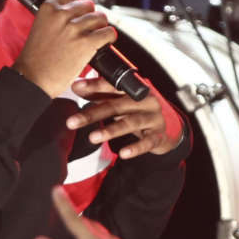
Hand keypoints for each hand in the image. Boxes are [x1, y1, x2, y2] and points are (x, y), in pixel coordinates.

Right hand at [12, 0, 117, 98]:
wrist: (32, 79)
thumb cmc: (34, 59)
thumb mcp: (39, 27)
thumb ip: (54, 17)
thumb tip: (73, 12)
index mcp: (48, 8)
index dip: (76, 1)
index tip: (78, 10)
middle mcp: (62, 15)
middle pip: (88, 4)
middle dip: (89, 16)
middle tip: (86, 28)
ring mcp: (74, 29)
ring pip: (100, 17)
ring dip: (100, 27)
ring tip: (94, 36)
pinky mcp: (86, 43)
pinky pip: (108, 32)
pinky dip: (109, 37)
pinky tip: (104, 42)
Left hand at [66, 76, 183, 159]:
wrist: (167, 127)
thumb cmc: (138, 111)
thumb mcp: (120, 101)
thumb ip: (99, 93)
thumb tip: (76, 86)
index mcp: (134, 89)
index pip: (113, 85)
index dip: (95, 86)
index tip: (76, 88)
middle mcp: (145, 100)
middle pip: (116, 105)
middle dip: (93, 114)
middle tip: (72, 122)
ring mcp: (153, 118)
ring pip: (130, 123)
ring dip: (111, 130)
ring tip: (93, 137)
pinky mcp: (158, 136)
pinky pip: (147, 142)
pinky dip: (135, 148)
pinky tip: (123, 153)